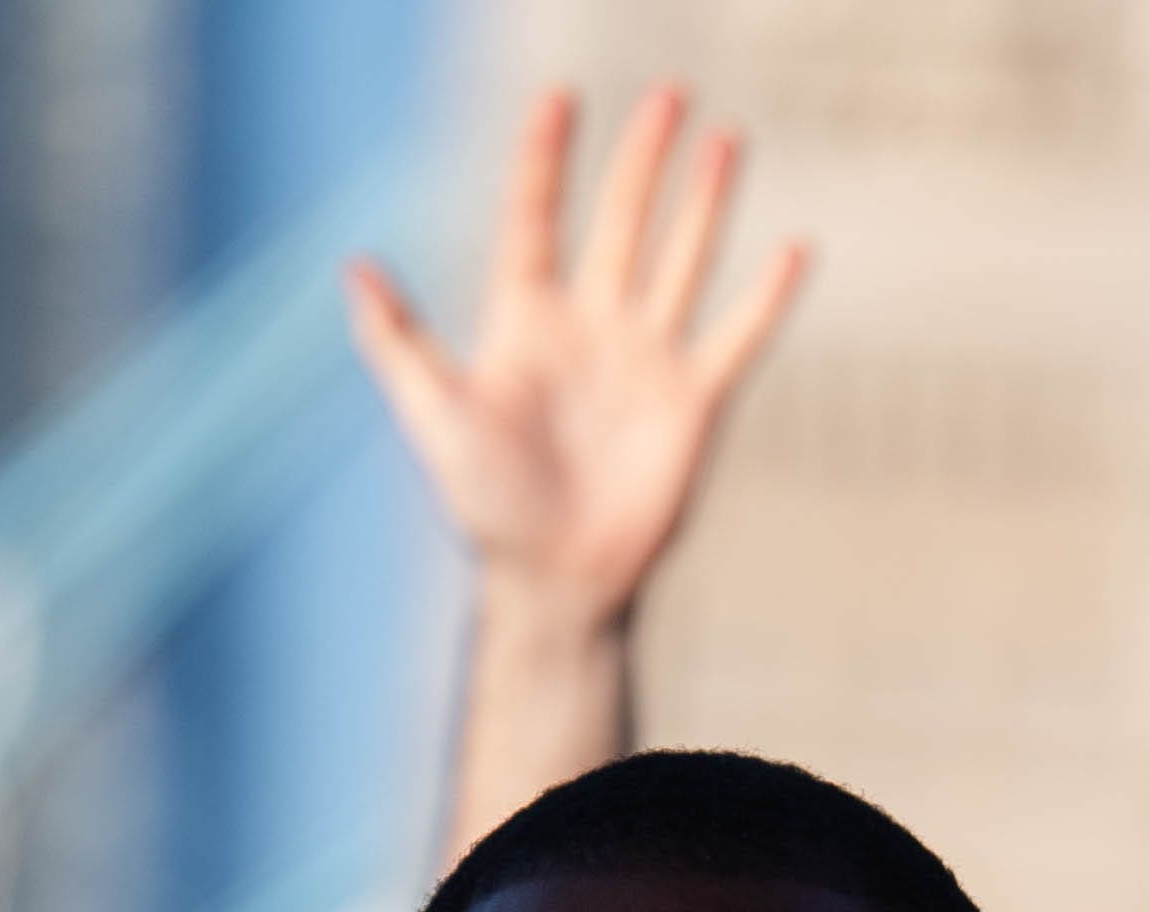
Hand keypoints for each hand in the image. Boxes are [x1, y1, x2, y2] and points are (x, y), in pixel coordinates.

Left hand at [345, 88, 807, 633]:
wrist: (557, 579)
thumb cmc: (487, 504)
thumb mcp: (434, 415)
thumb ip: (398, 341)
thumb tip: (354, 266)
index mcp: (525, 318)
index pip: (536, 215)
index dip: (545, 156)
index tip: (560, 96)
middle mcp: (591, 324)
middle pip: (620, 219)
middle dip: (642, 158)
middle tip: (669, 94)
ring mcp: (646, 358)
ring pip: (681, 258)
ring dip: (705, 200)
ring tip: (726, 140)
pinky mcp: (693, 400)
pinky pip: (737, 336)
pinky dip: (767, 296)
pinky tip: (795, 249)